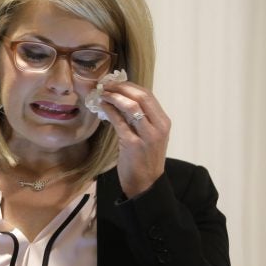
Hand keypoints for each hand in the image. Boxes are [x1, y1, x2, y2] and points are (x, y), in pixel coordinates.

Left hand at [100, 81, 170, 197]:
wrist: (146, 183)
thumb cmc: (145, 158)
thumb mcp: (148, 135)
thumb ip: (140, 118)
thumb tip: (120, 98)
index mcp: (163, 122)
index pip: (148, 95)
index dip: (129, 86)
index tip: (114, 82)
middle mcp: (158, 126)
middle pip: (141, 97)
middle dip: (121, 87)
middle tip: (105, 85)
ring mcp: (147, 135)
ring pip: (131, 106)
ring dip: (114, 97)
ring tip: (102, 94)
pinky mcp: (133, 144)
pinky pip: (119, 122)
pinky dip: (109, 111)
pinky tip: (101, 107)